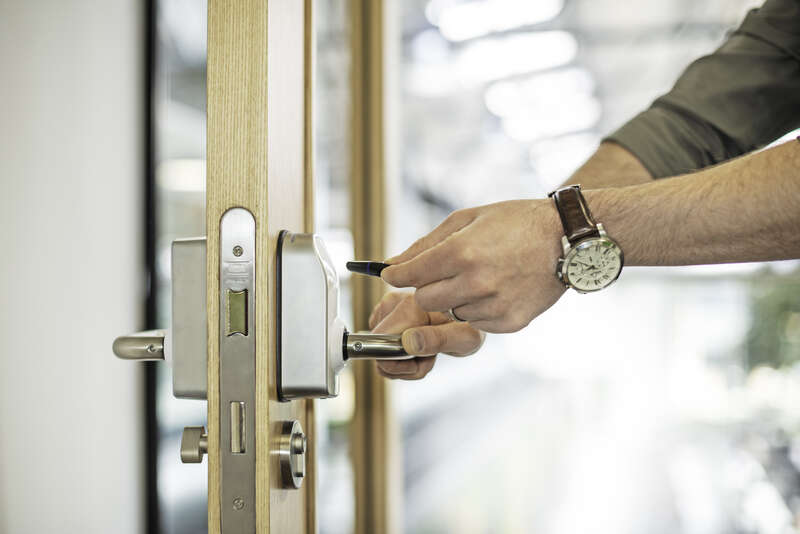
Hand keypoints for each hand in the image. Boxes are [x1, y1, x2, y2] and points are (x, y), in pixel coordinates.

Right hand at [369, 291, 484, 379]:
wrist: (469, 315)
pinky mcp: (387, 312)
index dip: (399, 362)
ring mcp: (390, 305)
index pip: (383, 340)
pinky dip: (401, 355)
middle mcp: (396, 300)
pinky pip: (383, 344)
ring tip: (427, 350)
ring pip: (380, 350)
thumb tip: (407, 342)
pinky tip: (420, 345)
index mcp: (413, 304)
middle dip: (402, 364)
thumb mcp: (464, 339)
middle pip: (378, 349)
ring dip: (403, 361)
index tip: (423, 360)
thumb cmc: (471, 327)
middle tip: (429, 357)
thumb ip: (437, 340)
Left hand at [381, 199, 565, 332]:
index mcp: (462, 252)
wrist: (566, 240)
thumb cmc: (514, 222)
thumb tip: (391, 265)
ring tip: (479, 276)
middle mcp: (476, 282)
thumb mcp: (467, 218)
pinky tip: (496, 289)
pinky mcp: (509, 323)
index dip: (396, 275)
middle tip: (443, 272)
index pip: (409, 275)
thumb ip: (425, 244)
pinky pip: (475, 322)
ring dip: (455, 298)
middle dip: (426, 287)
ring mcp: (494, 306)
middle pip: (424, 300)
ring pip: (449, 313)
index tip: (392, 274)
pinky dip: (478, 308)